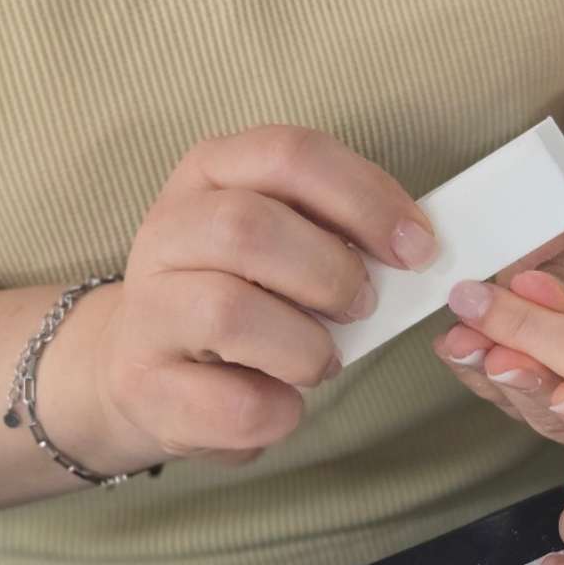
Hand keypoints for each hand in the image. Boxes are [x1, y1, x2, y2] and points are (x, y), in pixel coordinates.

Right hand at [47, 126, 437, 472]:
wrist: (146, 368)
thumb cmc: (241, 296)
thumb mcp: (285, 241)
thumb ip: (340, 231)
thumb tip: (419, 249)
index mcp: (211, 173)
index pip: (290, 154)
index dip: (365, 199)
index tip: (418, 249)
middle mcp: (167, 231)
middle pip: (248, 227)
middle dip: (330, 274)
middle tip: (361, 307)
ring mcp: (147, 309)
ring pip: (229, 312)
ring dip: (305, 348)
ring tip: (320, 360)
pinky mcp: (144, 387)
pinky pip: (231, 401)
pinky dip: (279, 410)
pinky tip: (281, 401)